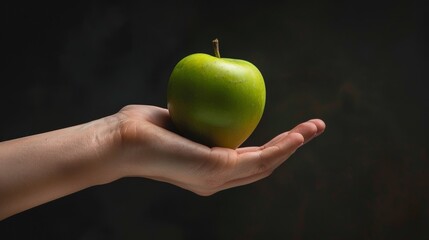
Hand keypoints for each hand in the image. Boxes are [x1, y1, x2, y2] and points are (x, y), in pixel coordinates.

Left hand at [113, 105, 325, 195]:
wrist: (122, 140)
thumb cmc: (145, 128)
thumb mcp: (182, 120)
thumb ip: (202, 119)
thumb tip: (215, 101)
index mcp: (210, 169)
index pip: (248, 158)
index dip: (274, 146)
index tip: (290, 131)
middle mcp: (217, 178)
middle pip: (264, 164)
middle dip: (291, 147)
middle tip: (313, 128)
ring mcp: (219, 177)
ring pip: (267, 163)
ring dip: (293, 146)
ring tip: (314, 128)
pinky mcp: (218, 169)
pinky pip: (259, 157)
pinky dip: (282, 146)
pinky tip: (297, 135)